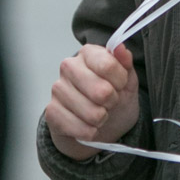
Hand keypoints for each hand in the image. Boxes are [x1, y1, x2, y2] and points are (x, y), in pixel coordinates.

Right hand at [45, 44, 139, 161]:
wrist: (101, 123)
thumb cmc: (114, 96)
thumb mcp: (127, 79)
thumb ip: (125, 62)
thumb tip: (121, 48)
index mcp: (88, 53)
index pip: (109, 66)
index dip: (121, 81)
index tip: (120, 85)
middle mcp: (69, 66)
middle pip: (101, 91)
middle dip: (112, 102)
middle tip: (109, 102)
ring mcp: (58, 89)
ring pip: (92, 113)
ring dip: (101, 119)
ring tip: (99, 114)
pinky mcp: (51, 111)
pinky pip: (79, 128)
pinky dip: (90, 132)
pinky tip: (88, 125)